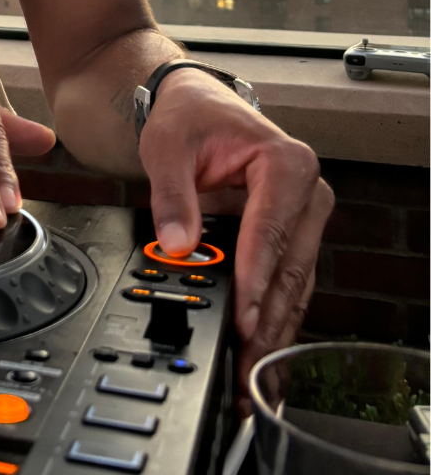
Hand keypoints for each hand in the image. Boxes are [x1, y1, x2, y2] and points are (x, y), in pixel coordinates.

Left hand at [136, 68, 334, 406]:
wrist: (193, 103)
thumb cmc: (188, 117)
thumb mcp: (167, 147)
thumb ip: (172, 196)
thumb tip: (178, 243)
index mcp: (286, 162)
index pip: (270, 231)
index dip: (256, 279)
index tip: (244, 319)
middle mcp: (306, 191)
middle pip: (291, 267)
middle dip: (268, 319)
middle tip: (247, 362)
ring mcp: (303, 217)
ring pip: (295, 283)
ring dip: (275, 328)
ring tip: (255, 371)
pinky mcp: (292, 236)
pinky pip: (287, 282)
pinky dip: (275, 316)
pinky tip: (263, 350)